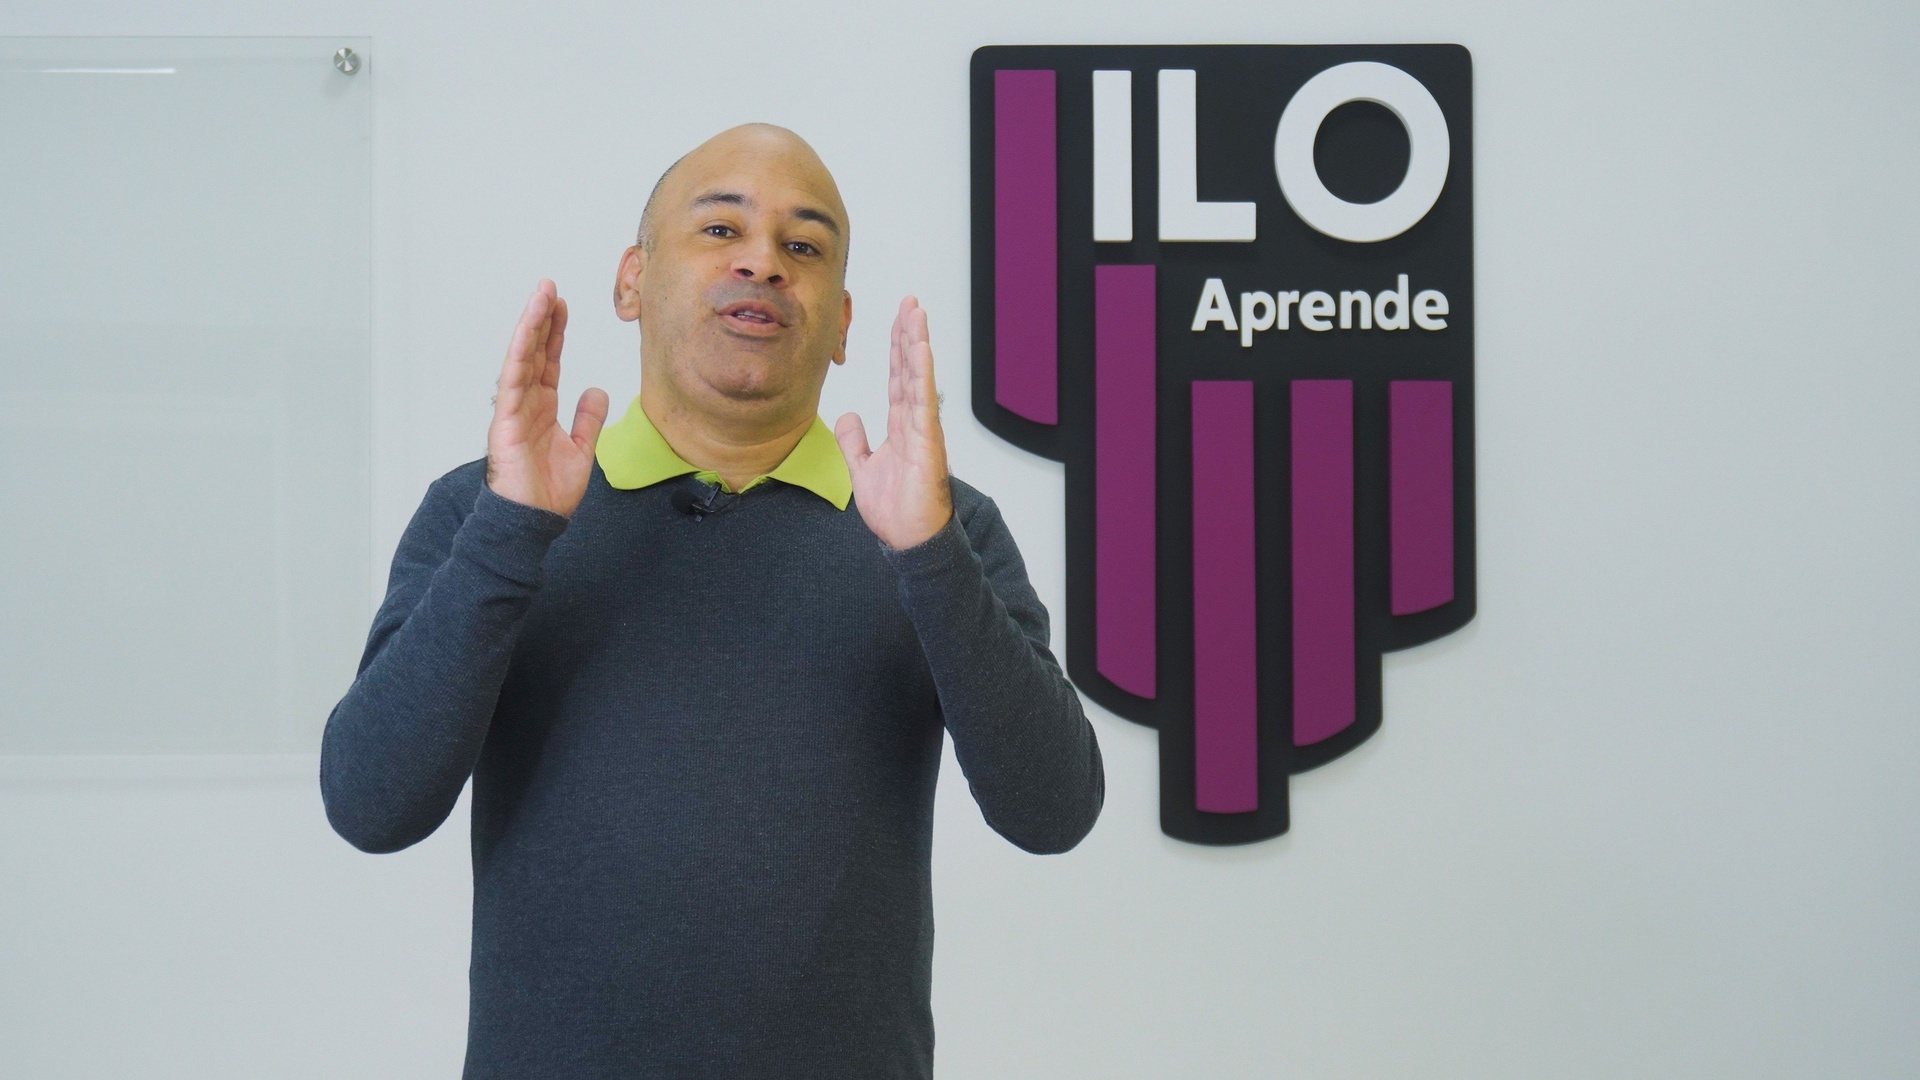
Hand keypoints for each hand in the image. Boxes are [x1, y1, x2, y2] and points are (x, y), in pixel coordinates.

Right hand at [486, 280, 608, 516]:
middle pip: (535, 351)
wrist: (534, 521)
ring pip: (522, 358)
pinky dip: (519, 353)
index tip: (563, 305)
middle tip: (550, 287)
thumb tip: (598, 391)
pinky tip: (527, 330)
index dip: (556, 333)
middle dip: (542, 318)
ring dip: (530, 325)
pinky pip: (513, 380)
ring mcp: (514, 409)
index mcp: (543, 407)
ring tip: (540, 295)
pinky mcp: (506, 420)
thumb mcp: (582, 449)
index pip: (549, 361)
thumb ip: (589, 419)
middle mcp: (526, 402)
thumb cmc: (549, 492)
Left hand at [835, 296, 953, 549]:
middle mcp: (914, 421)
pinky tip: (920, 347)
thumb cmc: (895, 509)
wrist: (908, 539)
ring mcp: (923, 428)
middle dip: (909, 332)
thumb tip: (846, 415)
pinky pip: (923, 400)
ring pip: (919, 376)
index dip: (897, 346)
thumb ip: (854, 441)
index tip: (898, 318)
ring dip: (917, 341)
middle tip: (910, 301)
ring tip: (916, 311)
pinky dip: (921, 372)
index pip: (898, 376)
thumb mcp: (861, 468)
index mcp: (900, 425)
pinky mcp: (927, 441)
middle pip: (910, 367)